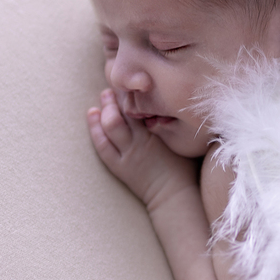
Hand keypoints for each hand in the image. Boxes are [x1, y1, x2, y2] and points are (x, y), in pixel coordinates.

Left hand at [87, 89, 197, 207]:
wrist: (175, 197)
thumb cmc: (186, 170)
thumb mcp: (185, 142)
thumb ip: (178, 123)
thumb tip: (176, 103)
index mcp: (159, 133)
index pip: (142, 106)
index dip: (134, 92)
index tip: (133, 82)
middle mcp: (141, 141)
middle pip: (125, 111)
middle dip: (117, 97)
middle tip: (114, 87)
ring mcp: (128, 154)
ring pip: (110, 125)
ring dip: (105, 108)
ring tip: (104, 96)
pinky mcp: (119, 165)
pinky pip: (102, 144)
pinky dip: (95, 128)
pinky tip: (93, 115)